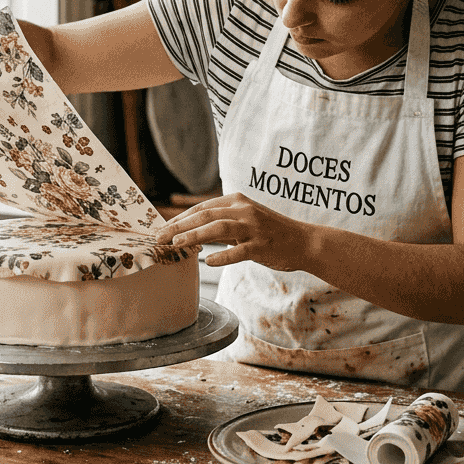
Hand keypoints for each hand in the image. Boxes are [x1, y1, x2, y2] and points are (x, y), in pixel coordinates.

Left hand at [155, 193, 315, 271]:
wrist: (303, 241)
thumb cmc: (270, 232)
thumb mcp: (244, 220)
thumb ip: (221, 223)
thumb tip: (190, 231)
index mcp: (238, 201)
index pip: (202, 207)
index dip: (180, 218)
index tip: (162, 228)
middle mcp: (244, 210)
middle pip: (205, 215)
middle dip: (179, 226)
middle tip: (159, 237)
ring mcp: (253, 228)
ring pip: (218, 228)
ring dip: (194, 236)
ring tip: (177, 245)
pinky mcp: (262, 246)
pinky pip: (238, 251)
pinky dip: (222, 256)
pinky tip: (207, 262)